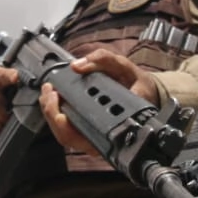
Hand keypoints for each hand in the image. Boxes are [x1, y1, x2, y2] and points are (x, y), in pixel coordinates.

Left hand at [39, 50, 157, 154]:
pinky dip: (57, 115)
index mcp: (115, 125)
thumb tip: (77, 65)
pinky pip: (68, 131)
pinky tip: (54, 100)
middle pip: (68, 136)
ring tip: (49, 93)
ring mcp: (95, 138)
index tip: (57, 98)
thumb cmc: (138, 85)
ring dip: (52, 114)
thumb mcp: (124, 66)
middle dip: (52, 112)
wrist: (148, 95)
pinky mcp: (89, 133)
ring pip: (65, 135)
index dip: (63, 120)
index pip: (82, 131)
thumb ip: (102, 60)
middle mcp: (104, 137)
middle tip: (49, 92)